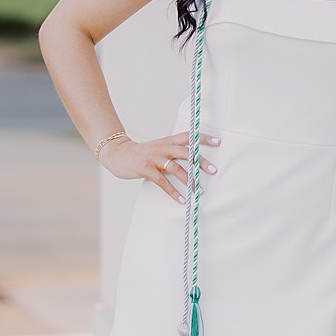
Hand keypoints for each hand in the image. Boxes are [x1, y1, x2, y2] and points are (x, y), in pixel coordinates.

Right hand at [100, 131, 216, 200]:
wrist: (117, 153)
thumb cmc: (141, 153)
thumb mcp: (158, 147)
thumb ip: (173, 151)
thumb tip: (193, 158)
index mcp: (167, 141)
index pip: (188, 136)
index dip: (202, 138)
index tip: (218, 141)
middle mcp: (162, 148)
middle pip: (185, 152)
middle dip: (200, 161)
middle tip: (214, 170)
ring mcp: (154, 158)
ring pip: (175, 168)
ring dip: (188, 180)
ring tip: (199, 191)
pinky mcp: (145, 169)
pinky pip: (162, 182)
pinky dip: (173, 192)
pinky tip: (181, 200)